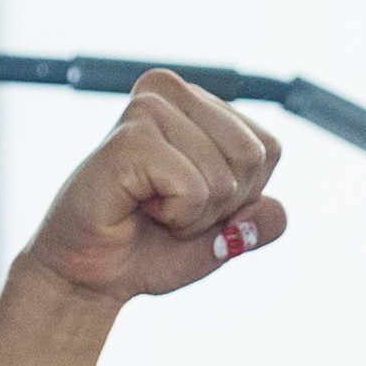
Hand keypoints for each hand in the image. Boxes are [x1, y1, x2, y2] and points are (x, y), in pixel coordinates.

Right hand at [16, 70, 287, 306]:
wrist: (90, 275)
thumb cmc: (151, 246)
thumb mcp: (225, 236)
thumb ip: (261, 222)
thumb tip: (275, 211)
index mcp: (199, 101)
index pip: (268, 148)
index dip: (241, 195)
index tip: (192, 202)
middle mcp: (172, 90)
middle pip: (251, 157)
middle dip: (219, 204)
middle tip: (168, 209)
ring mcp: (149, 109)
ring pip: (222, 177)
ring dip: (192, 214)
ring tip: (150, 209)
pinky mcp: (130, 138)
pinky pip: (192, 189)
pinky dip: (175, 216)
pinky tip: (136, 208)